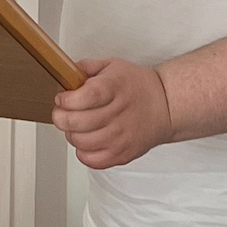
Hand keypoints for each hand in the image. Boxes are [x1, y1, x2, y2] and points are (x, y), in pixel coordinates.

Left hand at [52, 58, 174, 168]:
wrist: (165, 105)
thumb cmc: (137, 86)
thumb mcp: (112, 66)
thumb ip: (86, 68)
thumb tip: (65, 75)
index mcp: (114, 88)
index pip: (83, 98)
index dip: (66, 100)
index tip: (62, 98)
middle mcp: (118, 113)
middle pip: (76, 122)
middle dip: (61, 117)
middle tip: (62, 113)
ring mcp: (121, 137)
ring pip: (80, 142)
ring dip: (71, 134)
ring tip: (77, 127)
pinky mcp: (122, 154)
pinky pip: (92, 160)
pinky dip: (83, 152)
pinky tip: (88, 141)